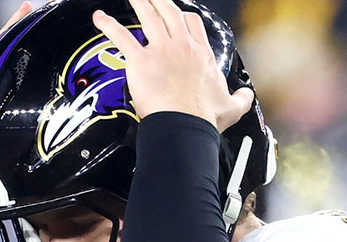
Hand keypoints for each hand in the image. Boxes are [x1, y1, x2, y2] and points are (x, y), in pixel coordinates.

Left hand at [91, 0, 253, 132]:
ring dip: (139, 3)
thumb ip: (241, 99)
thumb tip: (246, 96)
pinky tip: (100, 19)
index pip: (193, 24)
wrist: (185, 124)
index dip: (184, 18)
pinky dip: (108, 26)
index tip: (179, 16)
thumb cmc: (203, 117)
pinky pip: (122, 37)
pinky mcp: (140, 60)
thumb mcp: (232, 107)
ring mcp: (161, 50)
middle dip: (159, 2)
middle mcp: (181, 46)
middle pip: (170, 13)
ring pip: (148, 16)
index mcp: (201, 55)